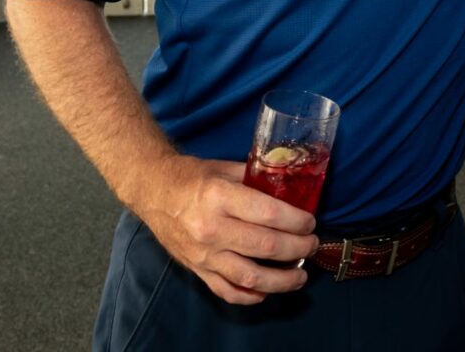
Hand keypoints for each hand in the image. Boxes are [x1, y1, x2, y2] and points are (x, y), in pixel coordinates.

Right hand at [135, 153, 318, 305]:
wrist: (152, 190)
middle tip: (312, 245)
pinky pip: (226, 290)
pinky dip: (249, 295)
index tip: (310, 222)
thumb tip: (290, 187)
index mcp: (219, 197)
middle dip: (297, 248)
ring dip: (281, 280)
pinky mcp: (196, 269)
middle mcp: (211, 229)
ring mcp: (203, 254)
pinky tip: (265, 291)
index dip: (296, 221)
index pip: (269, 214)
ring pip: (249, 276)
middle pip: (265, 246)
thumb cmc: (191, 176)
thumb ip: (256, 179)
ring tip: (300, 276)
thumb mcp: (225, 168)